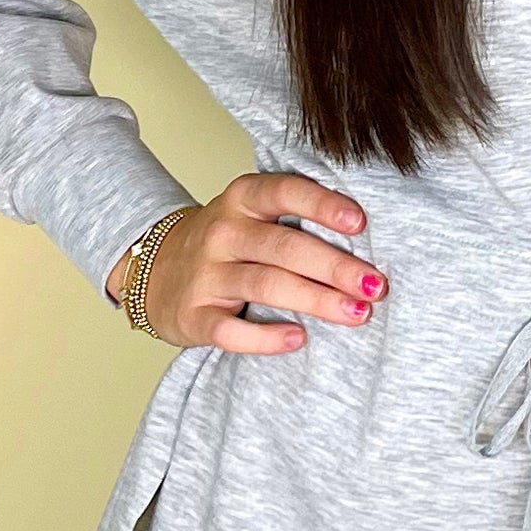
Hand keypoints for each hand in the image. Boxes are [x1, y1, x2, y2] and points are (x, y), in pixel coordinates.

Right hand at [106, 171, 387, 353]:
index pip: (285, 192)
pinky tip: (298, 339)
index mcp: (243, 199)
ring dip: (316, 300)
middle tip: (375, 285)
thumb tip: (370, 237)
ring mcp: (205, 275)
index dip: (322, 206)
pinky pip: (229, 330)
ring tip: (357, 313)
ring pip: (265, 285)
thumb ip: (298, 216)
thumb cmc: (228, 243)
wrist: (154, 271)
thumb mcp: (253, 214)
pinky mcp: (193, 315)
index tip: (360, 223)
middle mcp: (223, 232)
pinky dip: (265, 338)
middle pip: (285, 247)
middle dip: (335, 267)